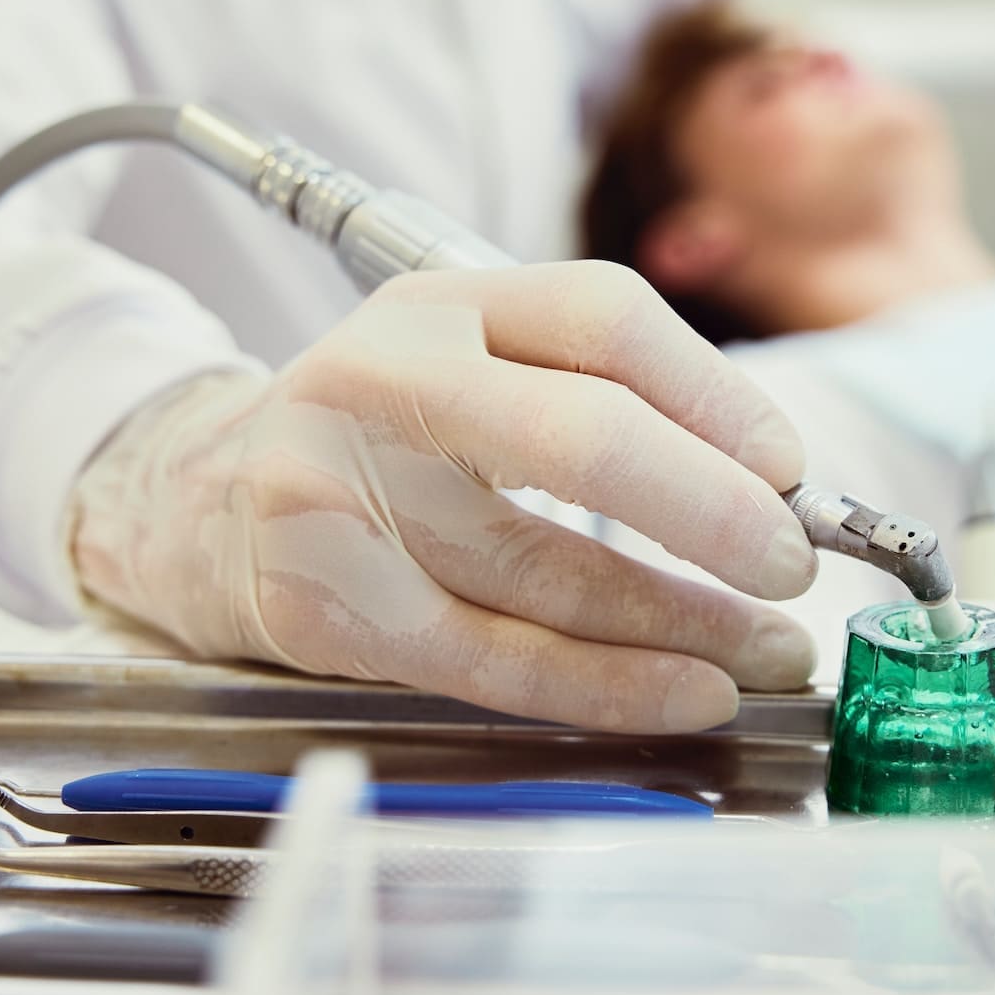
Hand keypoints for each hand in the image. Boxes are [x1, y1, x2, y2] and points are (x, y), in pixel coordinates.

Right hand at [68, 262, 819, 732]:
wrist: (203, 507)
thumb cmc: (383, 441)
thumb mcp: (473, 373)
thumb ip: (603, 405)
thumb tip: (771, 492)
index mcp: (442, 302)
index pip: (602, 319)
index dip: (715, 396)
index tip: (791, 472)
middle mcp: (383, 380)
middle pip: (576, 435)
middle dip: (707, 507)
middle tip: (792, 563)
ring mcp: (340, 494)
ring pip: (545, 567)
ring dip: (682, 621)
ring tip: (767, 652)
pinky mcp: (325, 606)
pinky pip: (494, 658)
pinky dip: (606, 685)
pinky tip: (687, 691)